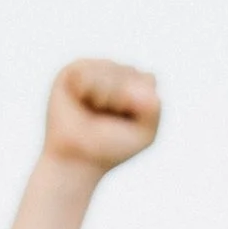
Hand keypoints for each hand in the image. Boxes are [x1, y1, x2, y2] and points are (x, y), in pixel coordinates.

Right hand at [44, 60, 159, 174]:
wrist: (76, 160)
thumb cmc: (110, 148)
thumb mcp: (144, 133)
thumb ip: (153, 106)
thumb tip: (139, 76)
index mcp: (141, 85)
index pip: (147, 81)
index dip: (136, 105)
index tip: (125, 124)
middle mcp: (120, 73)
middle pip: (128, 74)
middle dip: (118, 100)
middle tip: (105, 120)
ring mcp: (98, 69)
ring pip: (107, 72)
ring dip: (100, 96)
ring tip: (92, 110)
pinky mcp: (74, 70)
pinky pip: (85, 73)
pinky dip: (84, 91)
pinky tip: (79, 100)